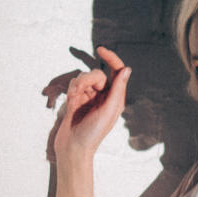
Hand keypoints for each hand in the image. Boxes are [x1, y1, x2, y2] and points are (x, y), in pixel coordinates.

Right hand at [47, 45, 129, 164]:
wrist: (72, 147)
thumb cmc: (93, 133)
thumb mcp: (109, 111)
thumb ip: (118, 89)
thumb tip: (126, 69)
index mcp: (115, 99)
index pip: (117, 72)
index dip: (111, 58)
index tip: (100, 49)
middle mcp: (103, 96)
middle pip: (98, 74)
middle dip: (90, 79)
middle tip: (83, 92)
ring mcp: (89, 97)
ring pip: (84, 77)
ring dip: (79, 84)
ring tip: (75, 99)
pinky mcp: (75, 99)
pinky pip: (75, 83)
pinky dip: (72, 88)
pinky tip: (71, 99)